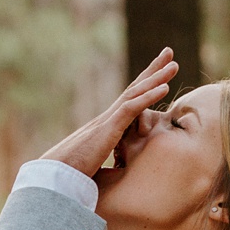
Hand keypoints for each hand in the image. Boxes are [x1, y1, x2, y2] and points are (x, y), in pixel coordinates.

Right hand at [40, 49, 177, 176]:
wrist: (54, 176)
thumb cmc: (70, 175)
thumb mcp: (94, 166)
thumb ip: (104, 161)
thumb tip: (110, 172)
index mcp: (106, 126)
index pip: (129, 101)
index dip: (144, 85)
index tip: (160, 75)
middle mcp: (107, 117)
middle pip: (134, 88)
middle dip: (153, 70)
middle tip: (168, 52)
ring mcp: (108, 121)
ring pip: (135, 92)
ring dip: (156, 77)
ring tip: (174, 63)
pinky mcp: (108, 129)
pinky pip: (132, 108)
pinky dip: (149, 96)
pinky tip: (166, 87)